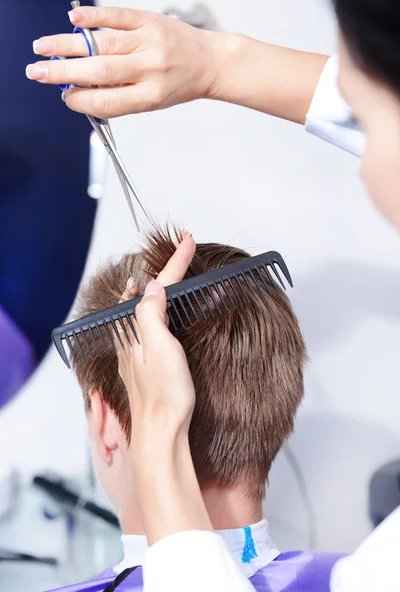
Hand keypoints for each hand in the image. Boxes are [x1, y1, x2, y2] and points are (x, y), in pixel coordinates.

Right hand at [27, 6, 224, 118]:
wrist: (209, 62)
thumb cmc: (178, 84)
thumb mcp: (152, 101)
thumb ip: (120, 97)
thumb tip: (80, 92)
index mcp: (150, 96)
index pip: (107, 101)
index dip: (80, 101)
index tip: (64, 97)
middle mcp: (150, 70)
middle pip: (99, 71)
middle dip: (63, 72)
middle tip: (38, 72)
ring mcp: (149, 42)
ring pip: (102, 43)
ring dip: (67, 44)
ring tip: (43, 47)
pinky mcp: (149, 20)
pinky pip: (117, 16)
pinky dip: (93, 17)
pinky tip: (73, 19)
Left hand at [116, 233, 195, 441]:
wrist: (161, 433)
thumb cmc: (164, 395)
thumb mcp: (159, 347)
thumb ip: (151, 313)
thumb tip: (151, 286)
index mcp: (134, 329)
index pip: (156, 287)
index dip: (174, 262)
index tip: (187, 240)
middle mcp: (131, 338)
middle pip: (145, 293)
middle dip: (163, 270)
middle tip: (178, 252)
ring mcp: (135, 351)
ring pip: (143, 309)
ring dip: (157, 289)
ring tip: (166, 274)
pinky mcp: (144, 363)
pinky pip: (146, 325)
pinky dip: (156, 310)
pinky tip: (156, 314)